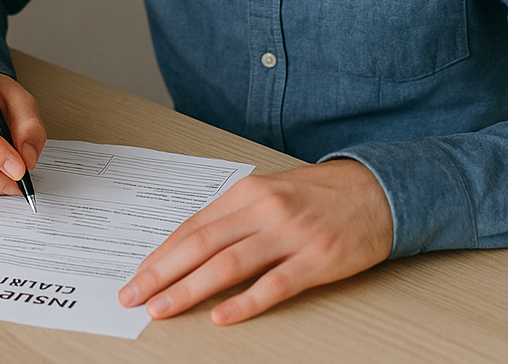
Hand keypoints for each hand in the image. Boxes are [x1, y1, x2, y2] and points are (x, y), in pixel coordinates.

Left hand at [119, 158, 392, 324]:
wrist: (374, 191)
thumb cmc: (316, 194)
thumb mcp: (268, 193)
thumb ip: (232, 218)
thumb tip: (189, 247)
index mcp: (245, 193)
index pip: (191, 226)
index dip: (160, 254)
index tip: (137, 276)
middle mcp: (262, 210)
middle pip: (200, 244)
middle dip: (161, 273)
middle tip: (133, 296)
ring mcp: (289, 235)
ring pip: (227, 264)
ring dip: (189, 290)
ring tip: (162, 309)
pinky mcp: (316, 260)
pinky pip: (274, 285)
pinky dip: (245, 302)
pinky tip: (221, 316)